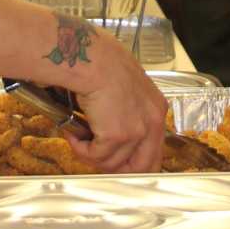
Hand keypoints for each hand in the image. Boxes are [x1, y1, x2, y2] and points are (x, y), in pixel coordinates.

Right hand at [74, 33, 167, 171]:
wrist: (92, 59)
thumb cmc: (102, 61)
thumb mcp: (126, 85)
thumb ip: (127, 107)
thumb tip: (112, 125)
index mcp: (156, 109)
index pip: (155, 150)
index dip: (134, 161)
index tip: (117, 160)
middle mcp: (152, 122)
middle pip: (142, 167)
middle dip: (116, 169)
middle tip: (96, 159)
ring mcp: (136, 131)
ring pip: (113, 164)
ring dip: (92, 156)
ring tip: (78, 139)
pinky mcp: (116, 136)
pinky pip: (95, 156)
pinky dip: (80, 149)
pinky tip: (73, 134)